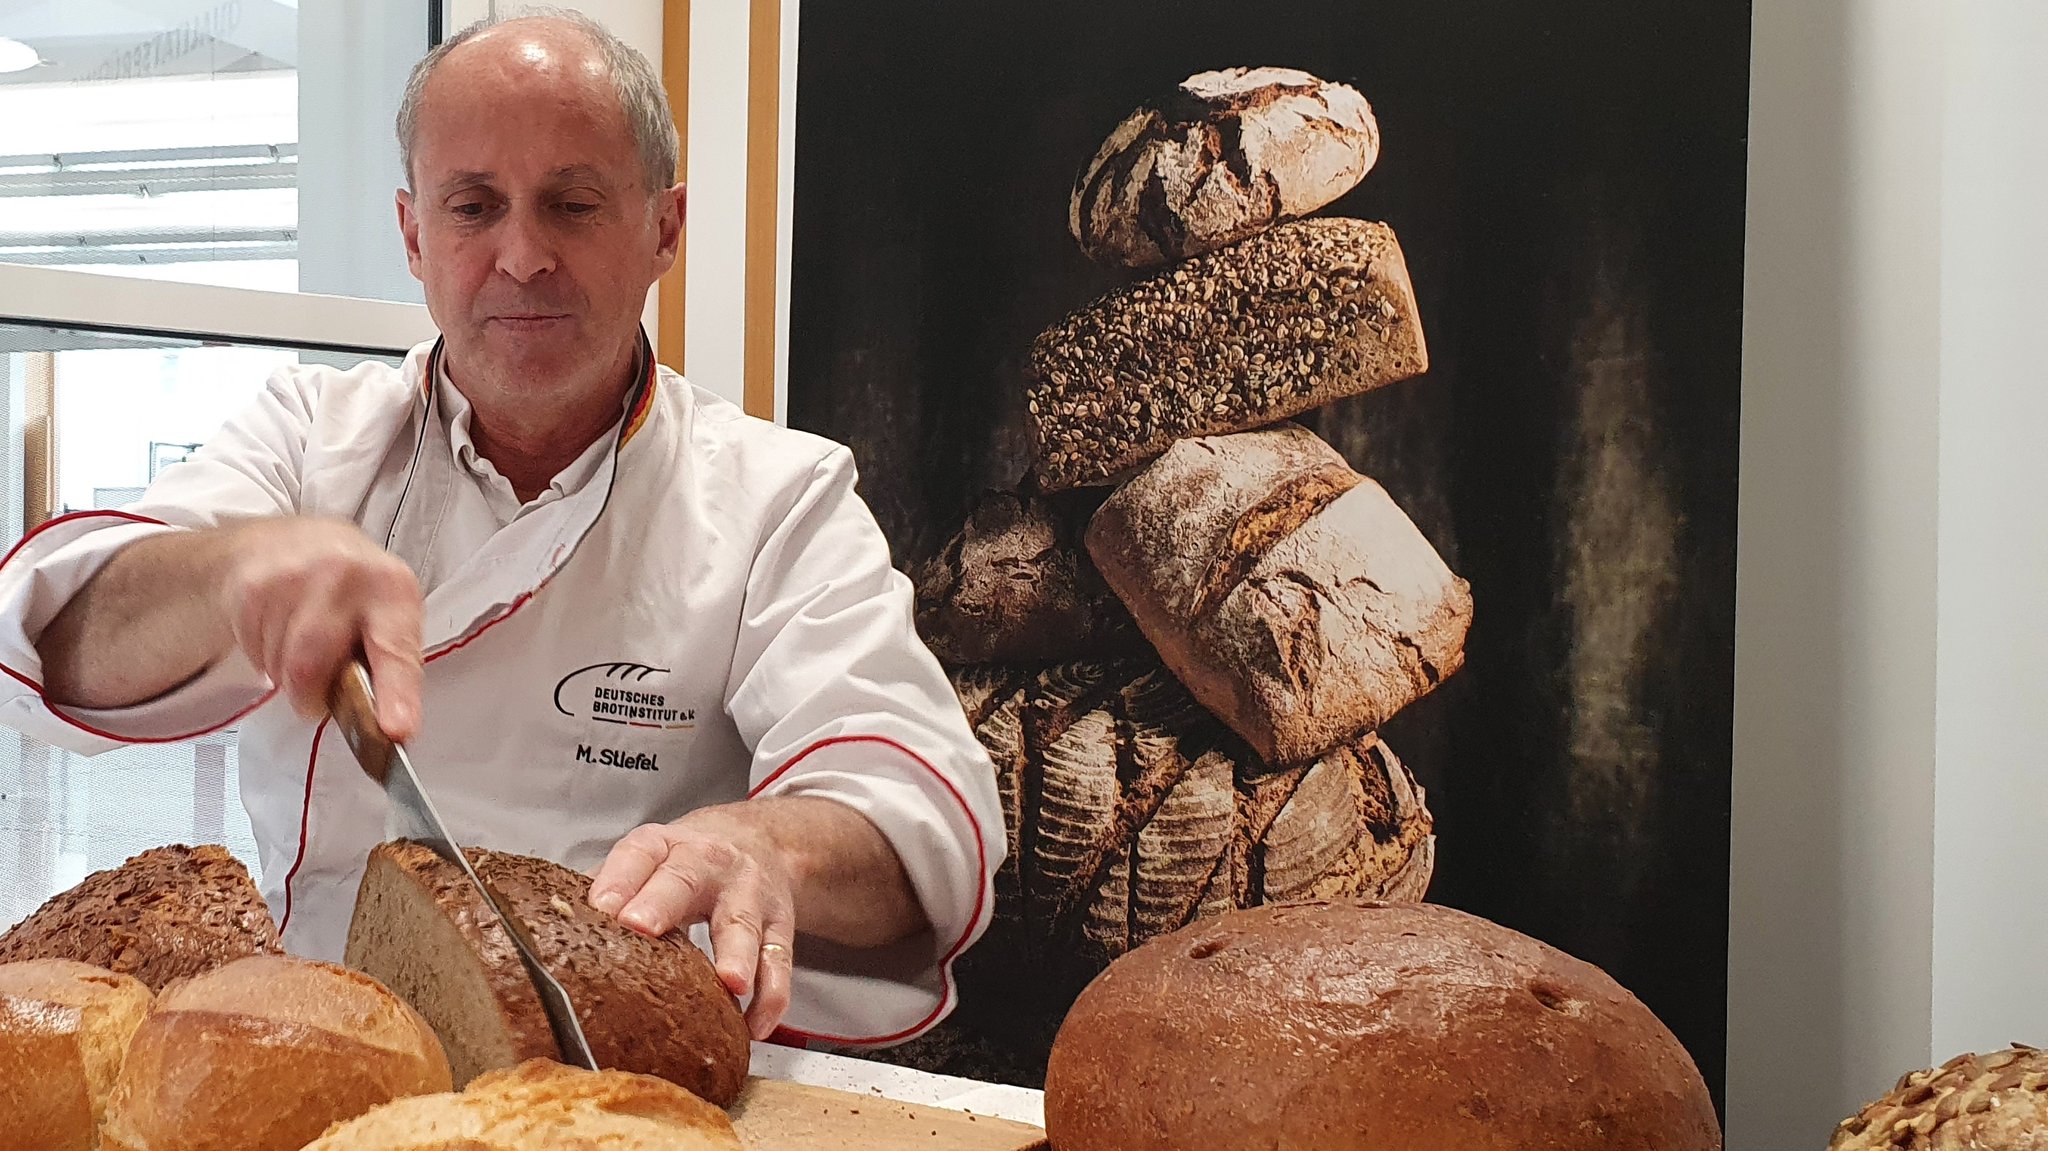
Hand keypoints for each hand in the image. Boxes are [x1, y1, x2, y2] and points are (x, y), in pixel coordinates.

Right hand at [217, 517, 422, 738]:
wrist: (283, 540)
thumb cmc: (346, 590)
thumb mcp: (383, 611)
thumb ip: (388, 662)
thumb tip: (388, 723)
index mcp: (393, 587)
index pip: (396, 649)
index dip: (396, 694)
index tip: (396, 729)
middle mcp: (348, 574)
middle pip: (313, 667)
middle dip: (311, 696)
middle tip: (315, 697)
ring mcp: (295, 574)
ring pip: (280, 665)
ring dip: (286, 673)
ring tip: (299, 645)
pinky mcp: (252, 583)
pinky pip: (253, 650)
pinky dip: (264, 655)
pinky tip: (276, 628)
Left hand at [586, 808, 796, 1040]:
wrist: (760, 841)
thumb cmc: (686, 863)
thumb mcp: (646, 860)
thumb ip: (605, 889)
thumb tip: (552, 929)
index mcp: (664, 846)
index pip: (638, 854)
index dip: (618, 879)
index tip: (600, 907)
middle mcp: (708, 862)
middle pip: (685, 879)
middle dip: (663, 903)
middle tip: (640, 927)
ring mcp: (748, 893)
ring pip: (742, 922)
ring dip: (737, 953)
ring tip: (730, 983)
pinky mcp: (780, 924)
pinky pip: (779, 962)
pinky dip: (770, 996)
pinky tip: (754, 1025)